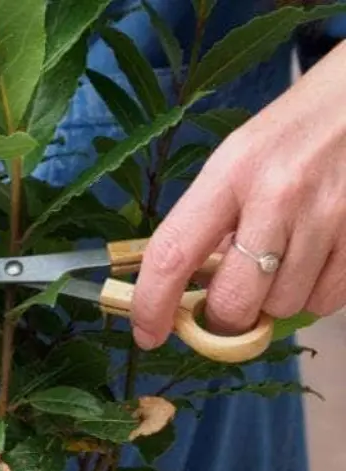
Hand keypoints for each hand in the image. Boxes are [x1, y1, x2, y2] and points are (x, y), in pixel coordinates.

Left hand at [131, 41, 345, 349]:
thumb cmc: (296, 131)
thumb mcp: (239, 159)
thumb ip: (211, 220)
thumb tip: (187, 289)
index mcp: (231, 172)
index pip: (172, 254)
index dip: (152, 305)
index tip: (146, 334)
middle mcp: (278, 195)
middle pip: (233, 301)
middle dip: (224, 317)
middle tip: (227, 302)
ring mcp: (329, 216)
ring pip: (283, 307)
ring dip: (274, 300)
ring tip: (282, 259)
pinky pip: (326, 300)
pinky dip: (314, 292)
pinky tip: (314, 258)